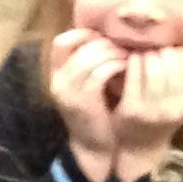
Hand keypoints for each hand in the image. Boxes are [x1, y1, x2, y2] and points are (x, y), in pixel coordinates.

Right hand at [47, 28, 125, 181]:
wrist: (93, 147)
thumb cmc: (95, 112)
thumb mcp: (86, 85)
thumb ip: (89, 63)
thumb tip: (108, 35)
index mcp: (55, 75)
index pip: (61, 42)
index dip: (83, 35)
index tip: (103, 38)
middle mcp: (57, 82)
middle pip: (80, 47)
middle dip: (105, 43)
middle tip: (123, 47)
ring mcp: (68, 92)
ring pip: (90, 58)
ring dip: (113, 53)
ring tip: (127, 56)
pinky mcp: (83, 102)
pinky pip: (99, 73)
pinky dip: (115, 66)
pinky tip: (126, 68)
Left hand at [108, 47, 182, 181]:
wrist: (140, 146)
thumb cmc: (165, 117)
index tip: (175, 53)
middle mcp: (174, 109)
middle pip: (174, 66)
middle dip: (165, 53)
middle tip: (158, 53)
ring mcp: (152, 110)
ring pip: (155, 70)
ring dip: (150, 56)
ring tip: (146, 56)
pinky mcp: (131, 109)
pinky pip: (134, 76)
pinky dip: (134, 62)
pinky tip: (133, 60)